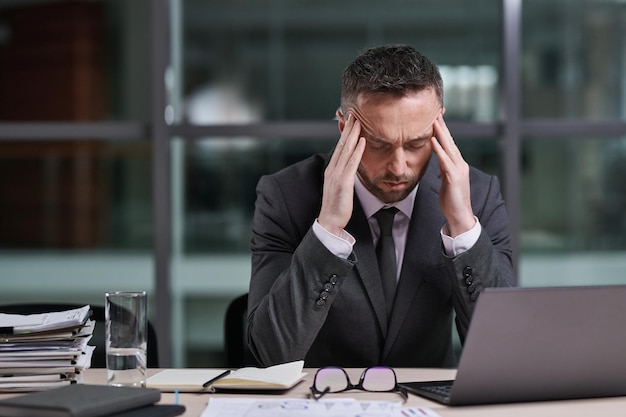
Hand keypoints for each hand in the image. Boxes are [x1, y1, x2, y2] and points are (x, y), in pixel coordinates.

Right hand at [318, 113, 365, 235]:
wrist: (329, 222)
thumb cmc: (337, 206)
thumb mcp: (340, 187)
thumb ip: (344, 175)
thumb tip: (351, 168)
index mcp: (332, 169)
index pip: (339, 147)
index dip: (344, 132)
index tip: (350, 119)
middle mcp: (333, 169)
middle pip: (341, 144)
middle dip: (348, 128)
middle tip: (353, 112)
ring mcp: (337, 175)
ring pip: (346, 150)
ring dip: (352, 134)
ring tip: (358, 120)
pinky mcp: (343, 182)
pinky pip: (351, 163)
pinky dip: (357, 150)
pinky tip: (362, 140)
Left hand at [431, 114, 475, 236]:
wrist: (459, 215)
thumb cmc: (451, 200)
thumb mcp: (446, 180)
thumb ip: (443, 168)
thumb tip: (438, 159)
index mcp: (456, 164)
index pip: (449, 144)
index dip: (442, 130)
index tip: (436, 117)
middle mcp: (459, 164)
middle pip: (450, 141)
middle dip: (442, 126)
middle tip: (436, 111)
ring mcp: (458, 170)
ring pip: (449, 147)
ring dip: (441, 133)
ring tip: (434, 120)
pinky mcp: (454, 177)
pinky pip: (445, 161)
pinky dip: (439, 150)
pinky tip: (433, 140)